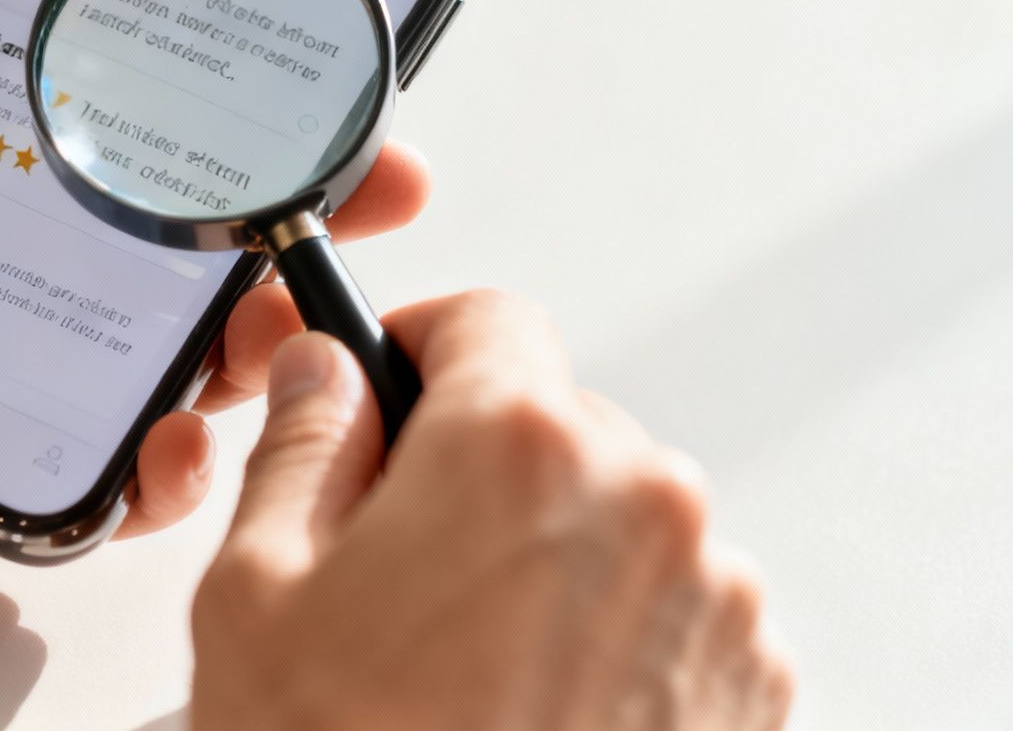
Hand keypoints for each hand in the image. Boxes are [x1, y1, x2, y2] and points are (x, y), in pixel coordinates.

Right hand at [190, 291, 793, 730]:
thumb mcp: (260, 593)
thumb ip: (300, 443)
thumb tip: (321, 370)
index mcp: (523, 449)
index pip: (487, 320)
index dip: (419, 347)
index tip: (387, 393)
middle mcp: (648, 504)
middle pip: (553, 423)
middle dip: (475, 468)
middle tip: (396, 565)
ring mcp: (715, 601)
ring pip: (614, 517)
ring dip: (547, 554)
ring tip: (461, 663)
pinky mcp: (752, 687)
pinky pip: (669, 607)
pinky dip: (606, 631)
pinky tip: (528, 705)